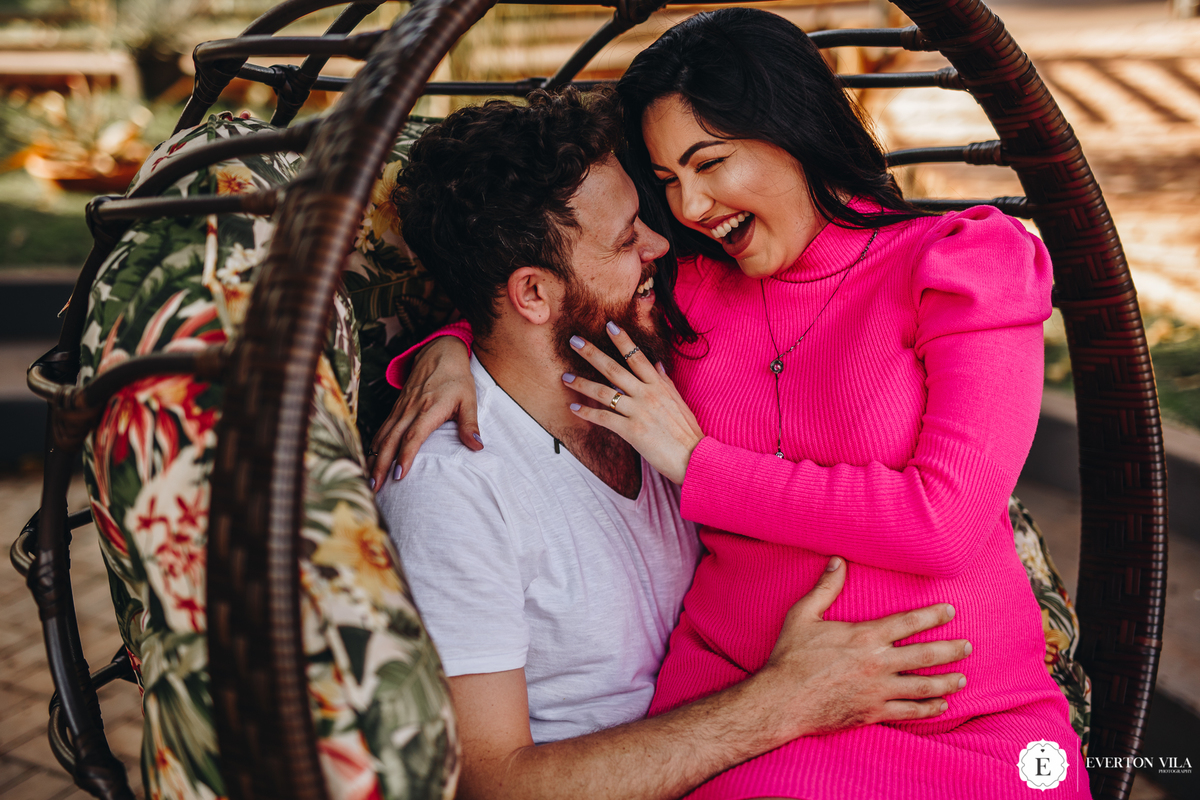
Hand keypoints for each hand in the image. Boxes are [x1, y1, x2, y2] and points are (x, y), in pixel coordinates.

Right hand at [368, 336, 480, 489]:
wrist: (440, 352)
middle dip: (381, 465)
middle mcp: (410, 409)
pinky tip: (371, 459)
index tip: (400, 476)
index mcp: (429, 409)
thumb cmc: (456, 378)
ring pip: (383, 435)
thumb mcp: (469, 399)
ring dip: (374, 458)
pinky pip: (382, 428)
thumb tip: (477, 447)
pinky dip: (375, 445)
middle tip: (374, 487)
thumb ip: (470, 424)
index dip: (405, 456)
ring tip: (369, 481)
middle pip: (391, 440)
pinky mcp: (397, 407)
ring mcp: (401, 408)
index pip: (413, 436)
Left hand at [565, 322, 703, 483]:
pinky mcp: (631, 430)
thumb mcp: (678, 401)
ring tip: (565, 377)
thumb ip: (666, 382)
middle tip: (574, 341)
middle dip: (592, 353)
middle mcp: (647, 394)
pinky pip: (604, 418)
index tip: (609, 325)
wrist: (693, 457)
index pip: (637, 357)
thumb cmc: (687, 431)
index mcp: (659, 385)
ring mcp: (638, 411)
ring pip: (604, 392)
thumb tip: (658, 365)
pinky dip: (587, 413)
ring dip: (582, 383)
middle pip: (614, 369)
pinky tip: (574, 408)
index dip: (623, 340)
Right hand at [751, 557, 968, 740]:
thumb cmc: (790, 657)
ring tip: (962, 678)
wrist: (782, 700)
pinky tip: (941, 706)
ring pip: (923, 686)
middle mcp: (877, 664)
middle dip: (950, 650)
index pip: (908, 622)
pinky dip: (928, 710)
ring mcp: (878, 691)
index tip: (950, 611)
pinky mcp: (873, 712)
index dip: (932, 615)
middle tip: (967, 646)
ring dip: (946, 682)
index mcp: (864, 637)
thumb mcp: (802, 615)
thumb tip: (837, 560)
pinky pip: (908, 712)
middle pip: (925, 655)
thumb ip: (824, 588)